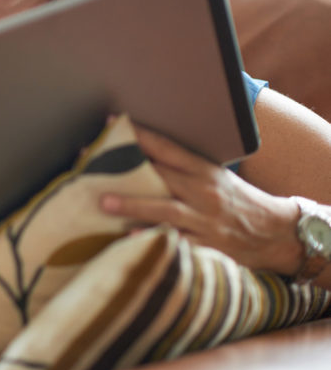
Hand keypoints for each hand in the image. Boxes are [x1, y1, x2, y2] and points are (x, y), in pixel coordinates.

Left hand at [99, 123, 303, 275]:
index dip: (139, 135)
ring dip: (134, 206)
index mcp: (203, 170)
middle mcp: (203, 192)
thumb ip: (181, 167)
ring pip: (166, 210)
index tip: (111, 123)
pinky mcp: (208, 245)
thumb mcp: (214, 176)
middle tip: (92, 165)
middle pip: (161, 176)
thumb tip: (140, 155)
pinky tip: (132, 238)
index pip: (168, 148)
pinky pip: (178, 242)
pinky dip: (155, 239)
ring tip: (104, 202)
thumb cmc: (236, 200)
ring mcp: (205, 220)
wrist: (276, 232)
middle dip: (126, 170)